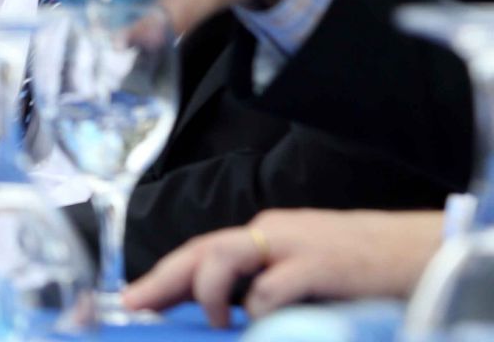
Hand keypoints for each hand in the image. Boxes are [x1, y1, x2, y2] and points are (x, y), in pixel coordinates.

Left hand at [126, 209, 443, 324]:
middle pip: (201, 249)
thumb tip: (233, 310)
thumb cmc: (363, 266)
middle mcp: (271, 232)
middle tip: (135, 304)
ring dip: (207, 291)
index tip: (135, 297)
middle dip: (163, 278)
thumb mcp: (306, 269)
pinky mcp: (319, 265)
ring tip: (211, 320)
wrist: (420, 251)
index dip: (166, 273)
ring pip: (224, 256)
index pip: (203, 249)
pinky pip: (273, 285)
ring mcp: (293, 246)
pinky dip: (261, 306)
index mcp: (265, 235)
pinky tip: (263, 321)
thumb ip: (267, 281)